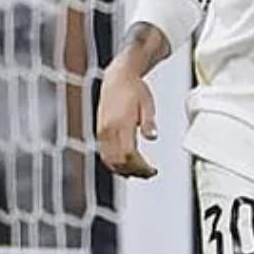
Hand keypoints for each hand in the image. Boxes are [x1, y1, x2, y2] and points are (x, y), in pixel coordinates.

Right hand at [97, 64, 158, 178]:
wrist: (117, 79)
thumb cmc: (134, 89)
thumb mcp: (147, 104)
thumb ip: (149, 122)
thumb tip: (152, 137)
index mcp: (120, 123)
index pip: (128, 154)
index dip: (140, 167)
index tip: (152, 170)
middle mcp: (108, 130)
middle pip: (118, 161)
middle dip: (134, 171)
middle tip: (149, 174)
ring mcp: (102, 132)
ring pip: (109, 160)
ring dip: (123, 170)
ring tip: (139, 172)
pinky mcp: (100, 132)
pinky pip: (104, 154)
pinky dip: (114, 164)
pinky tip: (126, 165)